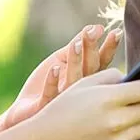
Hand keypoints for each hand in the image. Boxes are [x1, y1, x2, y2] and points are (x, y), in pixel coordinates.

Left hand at [0, 24, 121, 130]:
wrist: (24, 113)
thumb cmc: (45, 85)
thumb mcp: (60, 60)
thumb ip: (78, 44)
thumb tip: (96, 26)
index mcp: (85, 79)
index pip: (101, 62)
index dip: (108, 48)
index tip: (116, 32)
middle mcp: (79, 91)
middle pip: (90, 70)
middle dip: (91, 50)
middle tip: (91, 33)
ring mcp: (63, 100)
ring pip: (73, 82)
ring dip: (75, 63)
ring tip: (75, 45)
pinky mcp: (45, 107)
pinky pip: (50, 95)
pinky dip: (52, 82)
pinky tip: (54, 69)